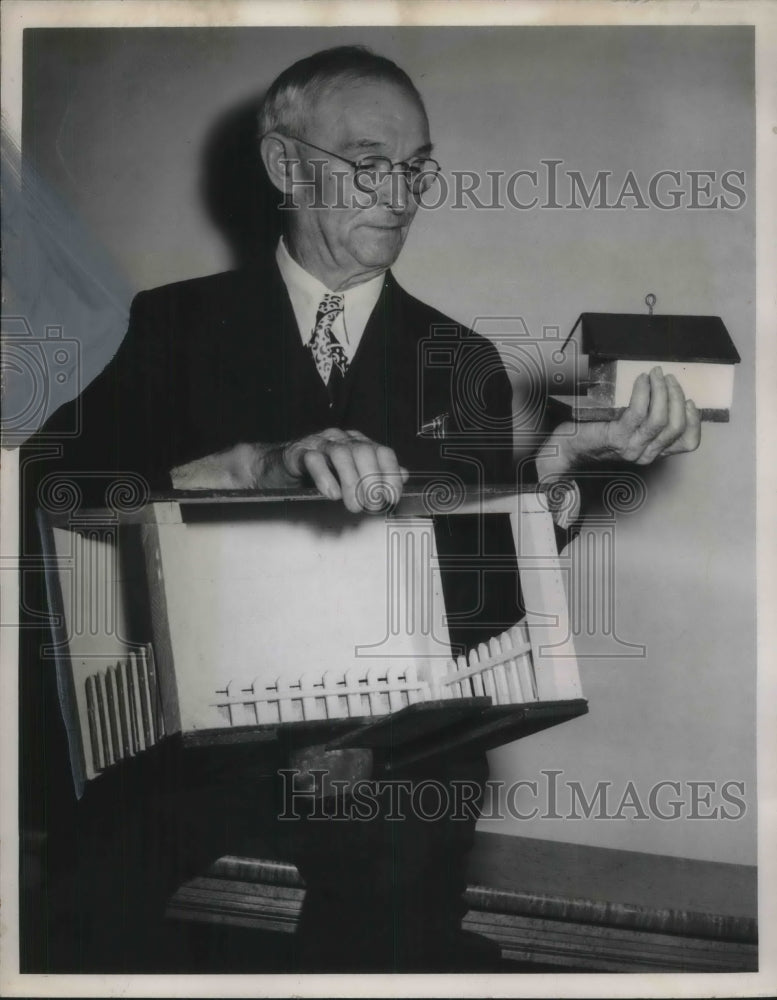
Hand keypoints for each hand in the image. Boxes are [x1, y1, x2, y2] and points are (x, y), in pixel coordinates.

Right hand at [171, 429, 408, 513]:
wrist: (274, 469)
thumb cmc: (314, 474)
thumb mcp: (350, 476)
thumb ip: (376, 474)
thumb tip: (404, 476)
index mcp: (357, 443)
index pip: (383, 451)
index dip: (391, 474)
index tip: (391, 498)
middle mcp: (341, 439)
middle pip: (364, 452)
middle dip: (372, 481)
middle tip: (371, 506)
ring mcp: (319, 442)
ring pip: (342, 454)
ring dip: (352, 483)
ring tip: (352, 505)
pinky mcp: (298, 452)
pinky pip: (314, 459)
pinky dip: (326, 478)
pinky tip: (330, 495)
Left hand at [535, 367, 701, 477]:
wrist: (567, 446)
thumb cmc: (597, 431)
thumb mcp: (629, 429)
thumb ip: (647, 420)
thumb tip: (668, 395)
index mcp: (653, 452)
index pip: (688, 442)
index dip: (694, 420)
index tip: (689, 400)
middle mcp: (646, 453)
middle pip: (676, 426)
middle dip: (676, 397)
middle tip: (667, 377)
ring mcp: (632, 448)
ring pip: (660, 419)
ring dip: (661, 391)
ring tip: (655, 374)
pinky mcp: (616, 437)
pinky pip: (638, 412)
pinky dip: (643, 392)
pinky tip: (641, 380)